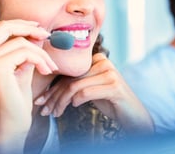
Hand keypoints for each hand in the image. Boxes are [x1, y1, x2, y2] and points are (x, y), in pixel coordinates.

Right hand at [0, 20, 58, 151]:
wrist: (12, 122)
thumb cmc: (16, 98)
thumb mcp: (22, 67)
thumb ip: (26, 49)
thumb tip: (38, 31)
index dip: (19, 24)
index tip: (38, 29)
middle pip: (4, 26)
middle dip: (29, 28)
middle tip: (47, 36)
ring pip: (20, 41)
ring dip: (41, 52)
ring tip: (49, 66)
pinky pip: (26, 52)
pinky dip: (40, 59)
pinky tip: (46, 71)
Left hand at [35, 53, 153, 134]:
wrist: (134, 115)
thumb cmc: (111, 102)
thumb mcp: (92, 90)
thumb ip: (77, 84)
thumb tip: (48, 92)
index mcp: (98, 60)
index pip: (69, 73)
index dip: (53, 87)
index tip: (41, 100)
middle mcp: (104, 63)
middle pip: (71, 79)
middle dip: (54, 96)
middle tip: (44, 110)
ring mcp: (110, 73)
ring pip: (75, 86)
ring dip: (61, 102)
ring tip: (55, 113)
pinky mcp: (114, 86)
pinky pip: (86, 92)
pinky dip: (77, 100)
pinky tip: (74, 106)